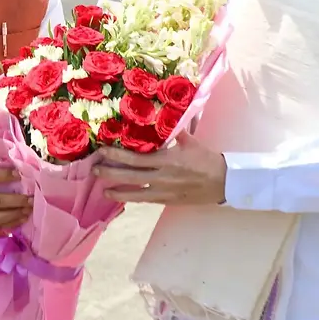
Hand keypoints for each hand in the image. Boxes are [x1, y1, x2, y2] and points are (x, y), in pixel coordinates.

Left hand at [92, 130, 226, 204]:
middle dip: (110, 174)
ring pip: (136, 194)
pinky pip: (147, 201)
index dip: (117, 155)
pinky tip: (124, 198)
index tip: (102, 151)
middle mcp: (162, 178)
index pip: (135, 159)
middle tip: (94, 170)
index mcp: (166, 160)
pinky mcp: (168, 201)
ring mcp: (164, 192)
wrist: (224, 182)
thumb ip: (173, 131)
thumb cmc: (206, 159)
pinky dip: (134, 199)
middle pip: (130, 177)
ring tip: (103, 190)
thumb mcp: (190, 141)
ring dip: (118, 191)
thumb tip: (162, 118)